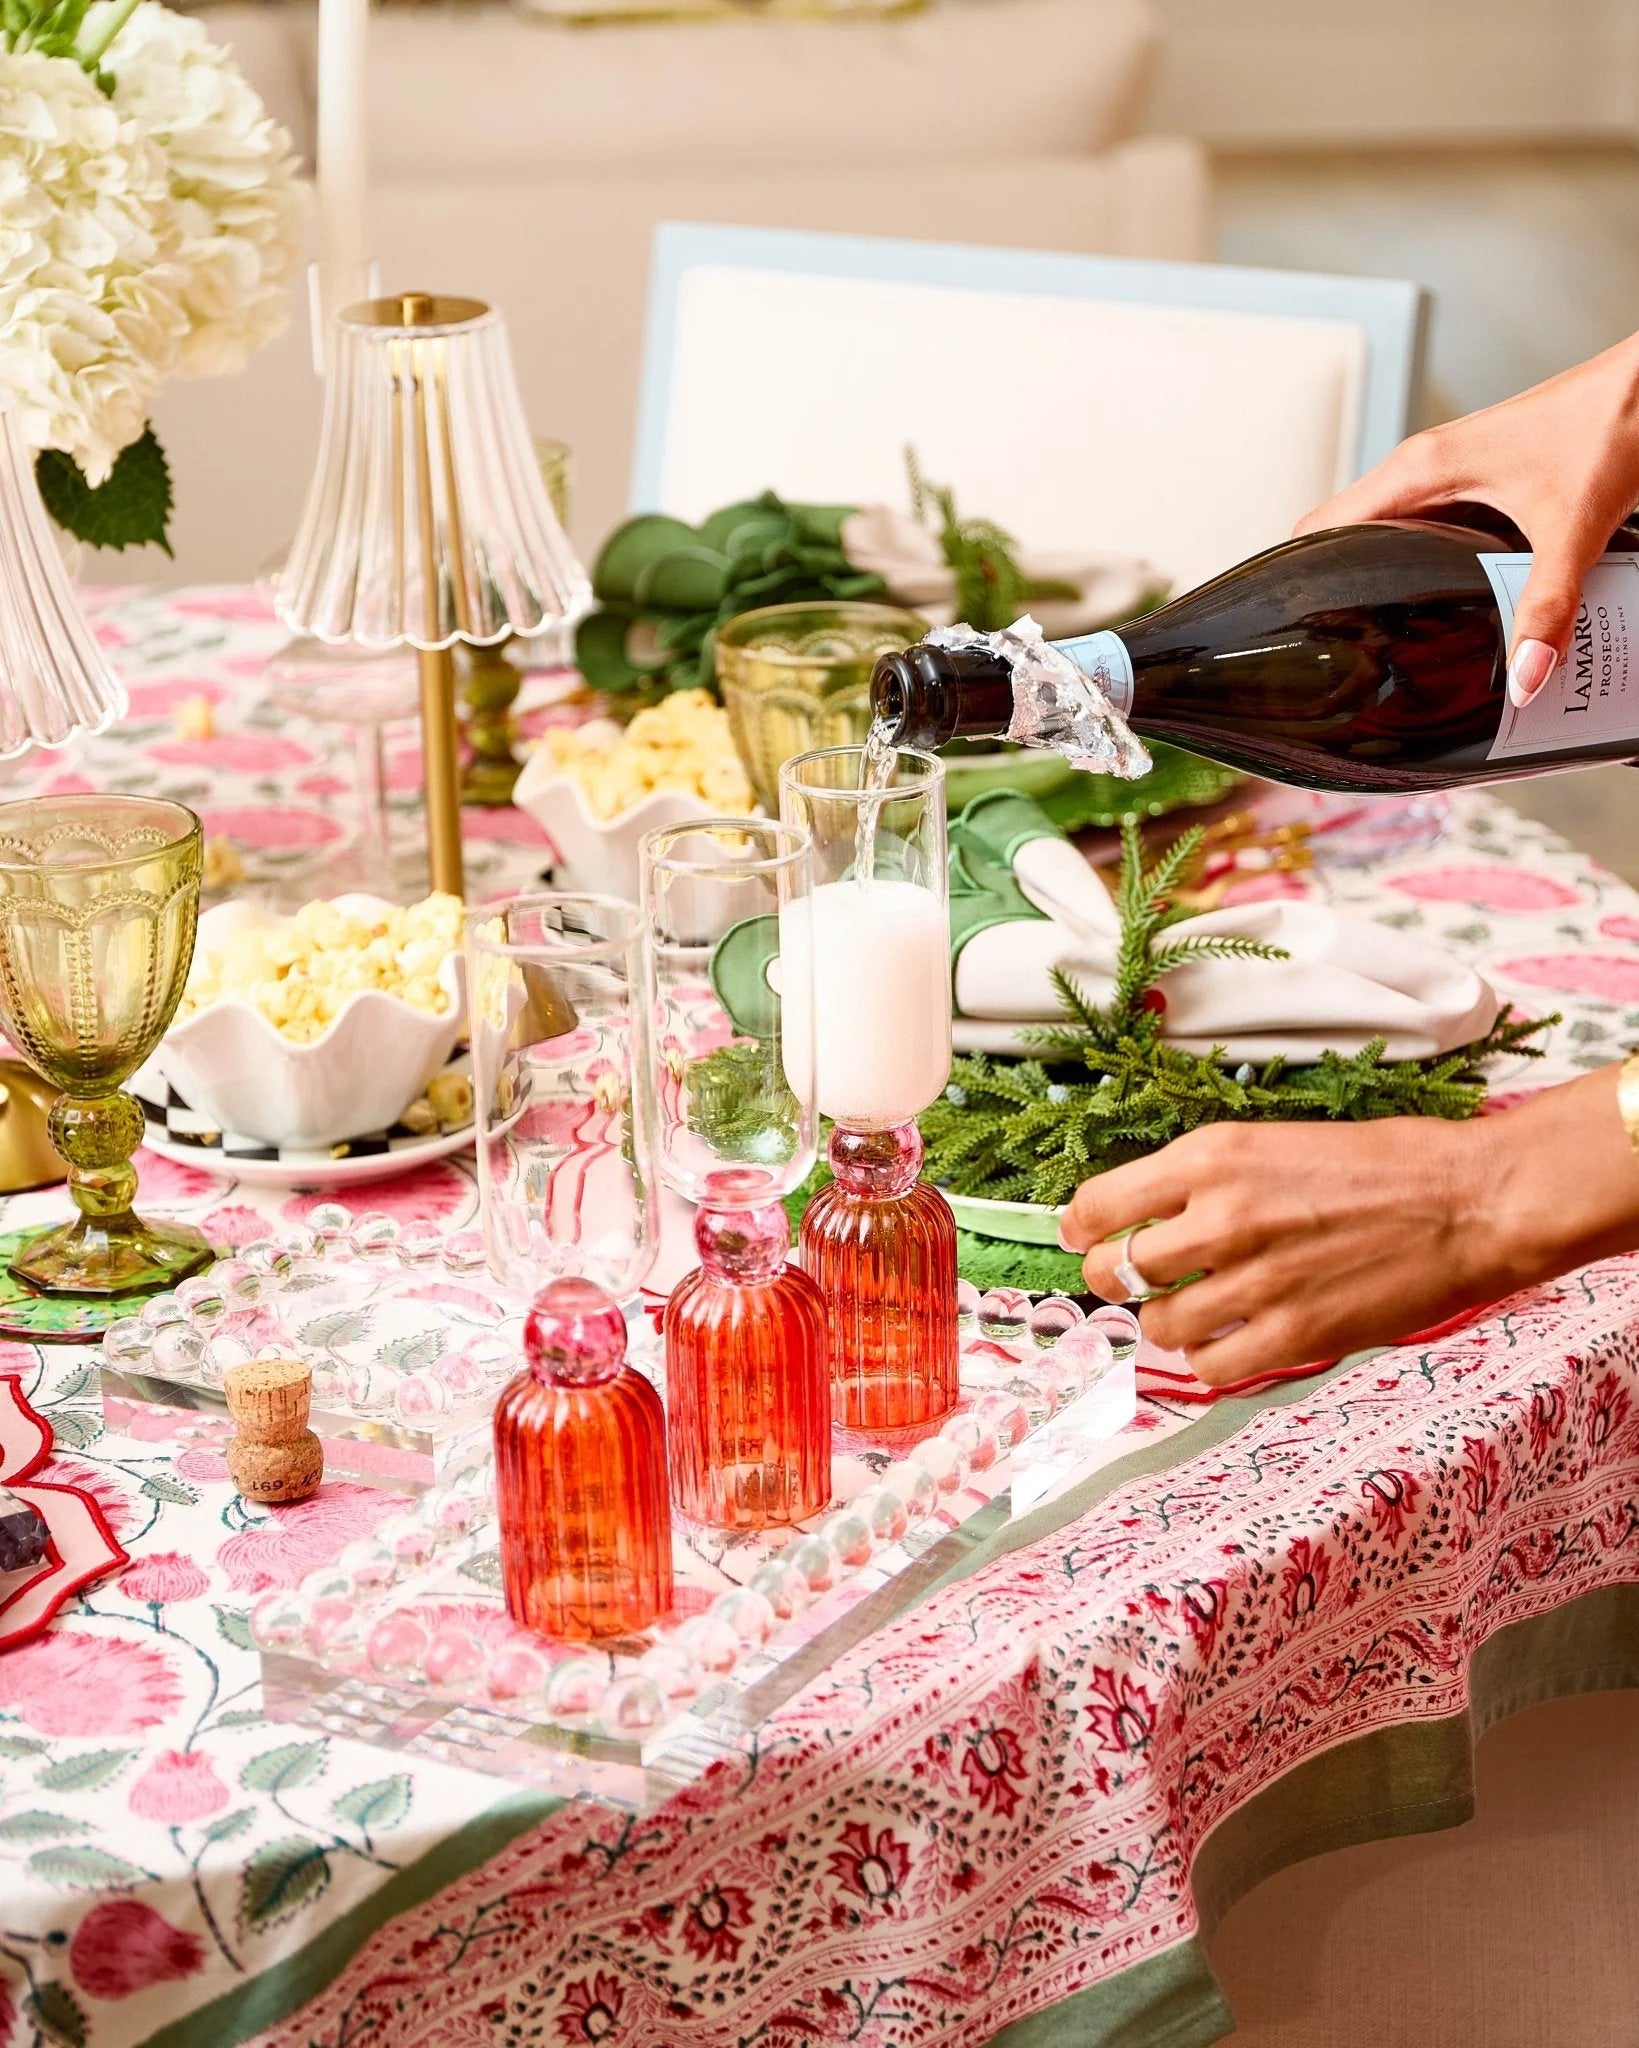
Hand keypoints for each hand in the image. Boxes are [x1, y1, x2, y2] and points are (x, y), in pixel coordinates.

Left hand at [1058, 1069, 1638, 1385]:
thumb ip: (1204, 1180)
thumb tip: (1142, 1216)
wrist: (1468, 1200)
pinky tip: (1234, 1340)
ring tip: (1201, 1309)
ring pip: (1158, 1324)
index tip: (1085, 1238)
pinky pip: (1211, 1367)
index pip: (1099, 1204)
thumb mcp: (1272, 1142)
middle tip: (1136, 1280)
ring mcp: (1256, 1279)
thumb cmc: (1381, 1164)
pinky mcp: (1295, 1333)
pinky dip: (1211, 1359)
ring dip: (1168, 1321)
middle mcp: (1222, 1217)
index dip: (1082, 1228)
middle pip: (1115, 1269)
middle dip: (1116, 1278)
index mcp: (1212, 1157)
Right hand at [1296, 333, 1638, 706]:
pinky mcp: (1481, 477)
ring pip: (1386, 534)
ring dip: (1379, 581)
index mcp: (1420, 469)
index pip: (1318, 528)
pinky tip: (1443, 606)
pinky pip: (1425, 529)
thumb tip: (1522, 681)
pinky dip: (1419, 567)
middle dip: (1332, 593)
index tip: (1285, 633)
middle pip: (1344, 538)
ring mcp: (1451, 470)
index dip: (1291, 580)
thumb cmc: (1614, 420)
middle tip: (1335, 656)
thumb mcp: (1573, 528)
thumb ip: (1545, 608)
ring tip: (1379, 643)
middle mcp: (1425, 466)